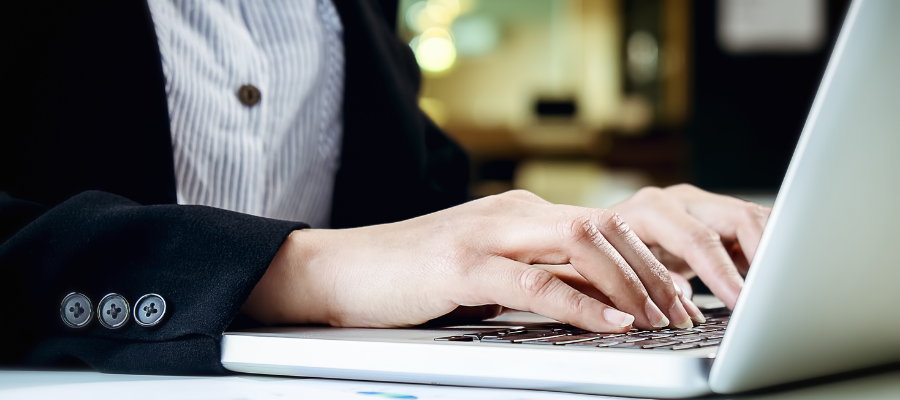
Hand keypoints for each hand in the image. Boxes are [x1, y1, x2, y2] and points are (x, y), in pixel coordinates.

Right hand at [242, 190, 705, 332]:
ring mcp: (487, 234)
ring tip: (660, 318)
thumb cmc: (413, 275)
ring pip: (581, 244)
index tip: (678, 294)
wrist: (342, 269)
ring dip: (630, 284)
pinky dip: (583, 303)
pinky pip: (538, 281)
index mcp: (521, 213)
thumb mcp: (487, 270)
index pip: (603, 225)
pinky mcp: (463, 265)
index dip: (649, 259)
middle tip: (683, 310)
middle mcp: (511, 214)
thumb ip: (535, 275)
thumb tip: (590, 298)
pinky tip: (611, 322)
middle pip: (606, 227)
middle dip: (654, 269)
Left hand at [608, 184, 771, 308]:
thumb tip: (682, 306)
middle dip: (764, 255)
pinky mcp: (717, 218)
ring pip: (754, 218)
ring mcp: (702, 205)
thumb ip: (648, 285)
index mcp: (651, 209)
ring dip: (773, 251)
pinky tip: (774, 276)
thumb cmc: (598, 255)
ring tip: (785, 284)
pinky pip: (754, 229)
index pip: (698, 239)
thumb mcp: (614, 271)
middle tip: (776, 292)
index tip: (742, 302)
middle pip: (739, 218)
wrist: (593, 235)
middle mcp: (681, 200)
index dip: (723, 274)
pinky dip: (768, 251)